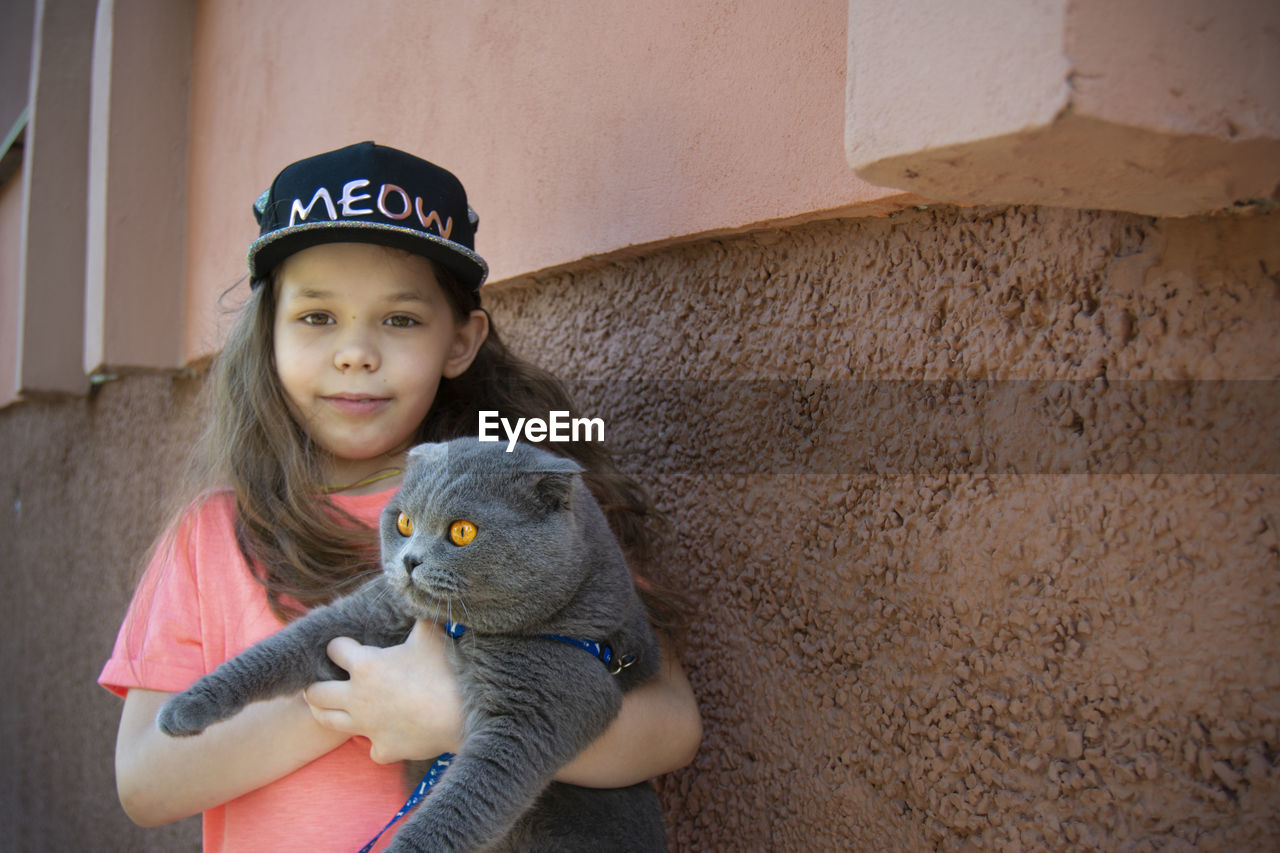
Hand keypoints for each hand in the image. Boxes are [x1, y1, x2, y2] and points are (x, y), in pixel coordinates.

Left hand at [303, 620, 463, 763]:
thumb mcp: (430, 634)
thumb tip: (417, 600)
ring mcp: (366, 726)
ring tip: (329, 706)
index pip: (334, 649)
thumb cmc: (445, 671)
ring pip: (327, 721)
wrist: (464, 716)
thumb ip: (416, 619)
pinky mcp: (382, 749)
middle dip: (315, 685)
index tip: (349, 646)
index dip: (341, 645)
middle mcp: (356, 697)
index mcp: (365, 665)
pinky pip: (370, 747)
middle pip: (315, 692)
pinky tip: (385, 734)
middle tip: (322, 681)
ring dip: (326, 711)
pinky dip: (376, 740)